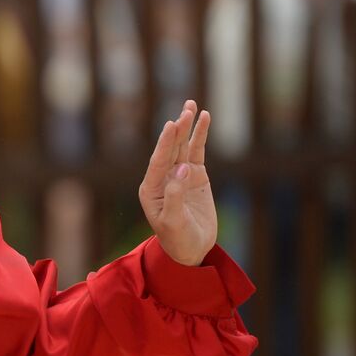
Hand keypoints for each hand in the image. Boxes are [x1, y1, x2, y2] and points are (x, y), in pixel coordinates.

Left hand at [139, 100, 216, 266]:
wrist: (190, 249)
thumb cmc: (177, 239)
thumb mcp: (173, 222)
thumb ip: (175, 196)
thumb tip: (182, 170)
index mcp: (151, 188)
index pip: (158, 161)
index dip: (165, 143)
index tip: (172, 124)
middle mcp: (162, 177)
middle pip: (170, 149)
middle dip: (177, 129)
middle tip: (186, 109)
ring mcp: (179, 174)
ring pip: (183, 146)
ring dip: (187, 126)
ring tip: (192, 106)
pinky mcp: (194, 175)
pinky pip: (197, 151)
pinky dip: (200, 136)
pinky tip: (204, 119)